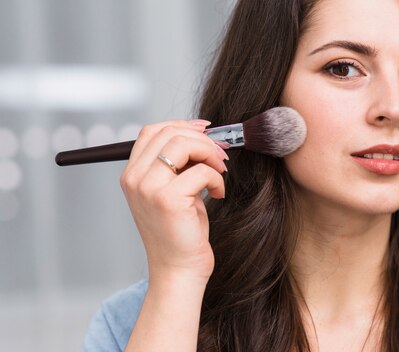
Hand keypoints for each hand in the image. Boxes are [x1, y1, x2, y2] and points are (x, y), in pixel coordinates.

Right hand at [120, 119, 227, 284]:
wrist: (178, 270)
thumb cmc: (180, 232)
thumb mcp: (173, 191)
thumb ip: (177, 164)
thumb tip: (201, 134)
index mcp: (132, 174)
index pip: (152, 131)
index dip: (182, 125)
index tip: (206, 132)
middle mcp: (135, 179)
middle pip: (169, 132)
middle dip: (202, 139)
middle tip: (220, 155)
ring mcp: (148, 188)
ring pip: (183, 144)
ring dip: (209, 153)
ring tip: (219, 171)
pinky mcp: (167, 200)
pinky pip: (201, 171)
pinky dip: (216, 179)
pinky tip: (217, 193)